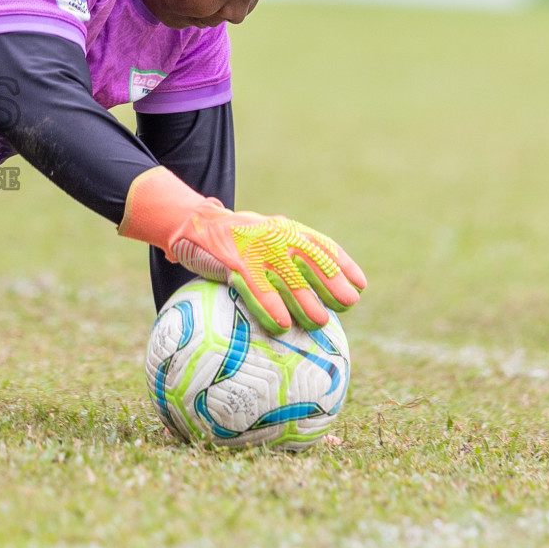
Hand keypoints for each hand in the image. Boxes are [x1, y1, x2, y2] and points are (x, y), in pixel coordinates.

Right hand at [120, 167, 366, 333]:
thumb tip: (305, 296)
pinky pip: (255, 287)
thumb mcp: (256, 239)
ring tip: (320, 322)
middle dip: (332, 284)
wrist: (188, 222)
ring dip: (306, 301)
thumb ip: (279, 258)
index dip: (342, 265)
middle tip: (347, 305)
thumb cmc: (227, 239)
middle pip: (311, 260)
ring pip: (288, 276)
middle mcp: (273, 234)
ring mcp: (253, 246)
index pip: (320, 244)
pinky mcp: (233, 261)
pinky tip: (280, 326)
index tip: (360, 285)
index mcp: (282, 229)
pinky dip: (270, 307)